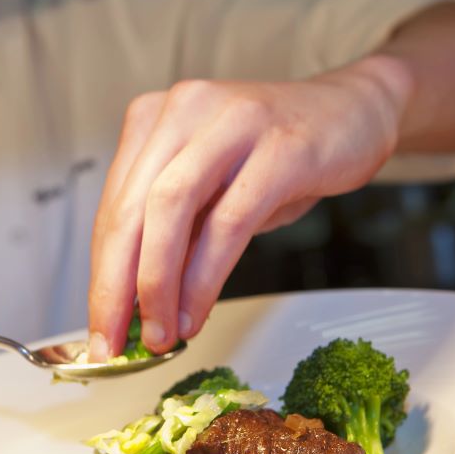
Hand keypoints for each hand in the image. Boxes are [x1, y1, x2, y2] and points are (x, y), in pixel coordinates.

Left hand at [87, 55, 411, 359]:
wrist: (354, 113)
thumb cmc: (276, 157)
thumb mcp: (214, 190)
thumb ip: (175, 235)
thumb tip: (136, 307)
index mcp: (153, 118)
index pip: (112, 207)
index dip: (101, 274)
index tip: (100, 327)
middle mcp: (182, 110)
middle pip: (130, 210)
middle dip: (115, 287)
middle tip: (113, 343)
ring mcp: (230, 123)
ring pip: (170, 211)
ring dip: (158, 284)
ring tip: (160, 336)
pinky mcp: (279, 148)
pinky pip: (228, 223)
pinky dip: (205, 277)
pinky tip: (196, 313)